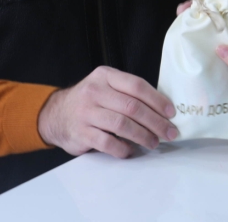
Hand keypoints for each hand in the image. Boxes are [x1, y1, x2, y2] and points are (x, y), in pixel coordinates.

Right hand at [37, 66, 177, 158]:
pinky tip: (131, 150)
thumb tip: (161, 109)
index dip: (157, 100)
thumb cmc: (89, 102)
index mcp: (105, 76)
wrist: (55, 115)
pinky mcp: (82, 133)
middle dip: (155, 122)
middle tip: (169, 132)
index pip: (137, 85)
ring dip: (143, 136)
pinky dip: (123, 148)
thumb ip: (127, 93)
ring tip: (154, 142)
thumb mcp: (104, 87)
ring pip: (122, 125)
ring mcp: (86, 112)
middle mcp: (95, 91)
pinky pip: (108, 143)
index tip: (171, 113)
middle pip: (133, 107)